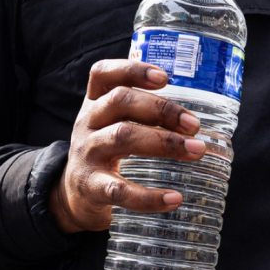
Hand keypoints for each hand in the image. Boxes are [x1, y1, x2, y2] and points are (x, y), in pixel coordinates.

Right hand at [50, 60, 204, 233]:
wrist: (74, 193)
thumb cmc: (105, 150)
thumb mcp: (111, 122)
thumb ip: (138, 106)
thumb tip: (186, 93)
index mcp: (95, 103)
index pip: (103, 74)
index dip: (132, 70)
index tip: (165, 77)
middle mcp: (87, 123)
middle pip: (120, 102)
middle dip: (162, 109)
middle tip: (194, 125)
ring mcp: (87, 153)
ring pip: (122, 137)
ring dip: (164, 143)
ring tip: (195, 151)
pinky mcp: (91, 186)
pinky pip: (120, 190)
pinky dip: (149, 197)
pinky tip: (174, 198)